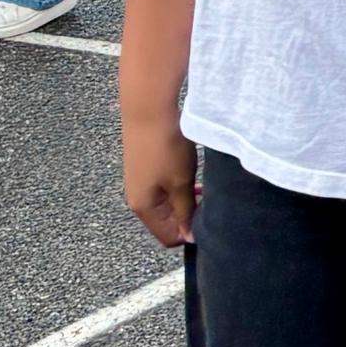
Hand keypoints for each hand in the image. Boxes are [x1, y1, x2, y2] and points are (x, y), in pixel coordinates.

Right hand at [123, 114, 196, 248]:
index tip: (209, 221)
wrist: (148, 110)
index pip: (168, 237)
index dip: (189, 234)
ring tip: (201, 185)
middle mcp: (136, 198)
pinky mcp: (142, 168)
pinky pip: (162, 188)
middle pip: (166, 221)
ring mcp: (138, 182)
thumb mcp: (181, 183)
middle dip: (187, 216)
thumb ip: (186, 211)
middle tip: (208, 202)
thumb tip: (189, 237)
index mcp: (142, 207)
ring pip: (166, 204)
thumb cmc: (165, 147)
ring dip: (184, 200)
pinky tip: (189, 173)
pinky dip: (177, 186)